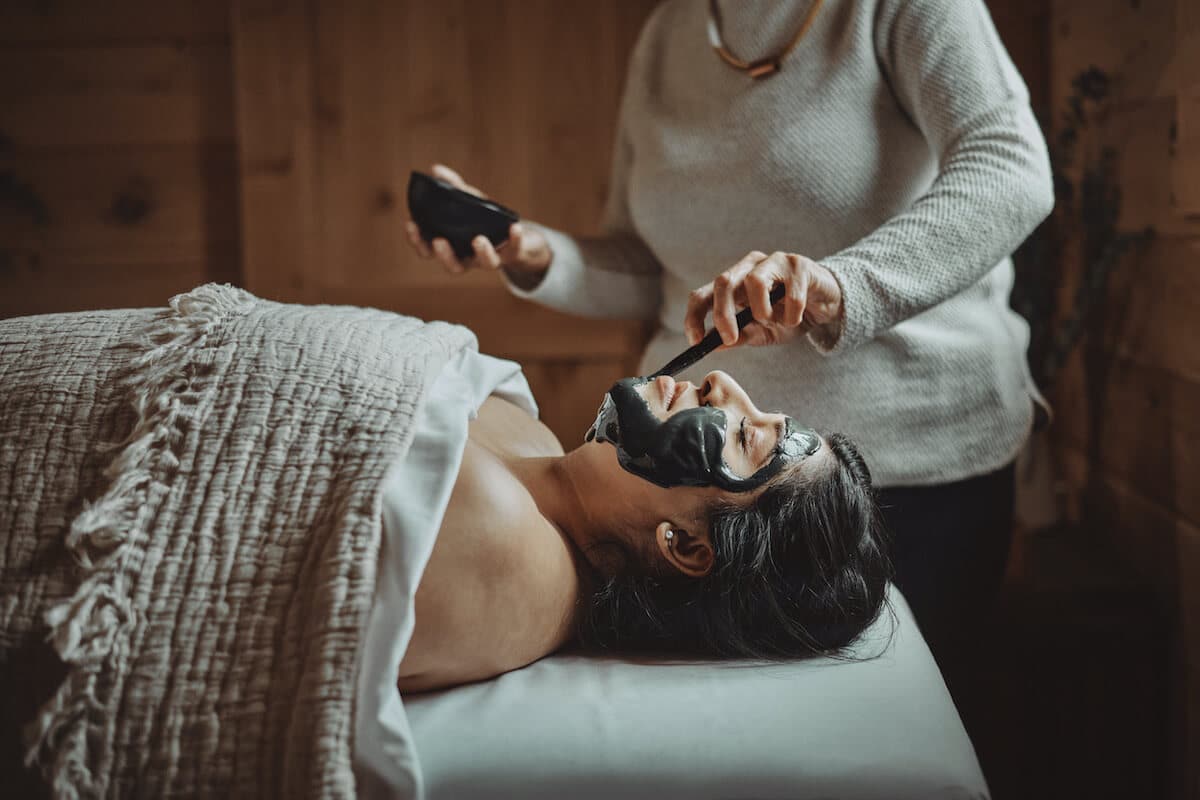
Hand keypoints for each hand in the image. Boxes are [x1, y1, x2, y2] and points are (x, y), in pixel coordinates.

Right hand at [404, 164, 551, 276]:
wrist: (512, 233)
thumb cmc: (482, 218)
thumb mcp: (466, 200)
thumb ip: (451, 186)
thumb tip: (435, 169)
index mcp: (453, 247)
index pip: (429, 250)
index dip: (417, 241)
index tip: (411, 225)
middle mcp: (471, 258)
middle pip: (454, 266)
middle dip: (444, 256)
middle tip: (438, 241)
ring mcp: (491, 258)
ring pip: (485, 264)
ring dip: (481, 253)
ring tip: (478, 239)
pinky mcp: (512, 254)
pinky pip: (514, 250)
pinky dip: (515, 239)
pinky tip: (514, 227)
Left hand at [683, 250, 842, 347]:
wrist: (826, 306)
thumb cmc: (789, 316)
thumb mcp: (762, 332)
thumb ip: (740, 336)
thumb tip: (714, 345)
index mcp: (734, 283)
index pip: (703, 294)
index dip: (694, 316)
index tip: (696, 341)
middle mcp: (750, 266)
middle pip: (724, 282)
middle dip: (722, 314)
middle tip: (729, 339)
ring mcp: (774, 262)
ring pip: (754, 281)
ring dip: (761, 310)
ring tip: (773, 321)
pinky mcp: (800, 265)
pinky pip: (790, 293)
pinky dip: (791, 313)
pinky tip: (796, 319)